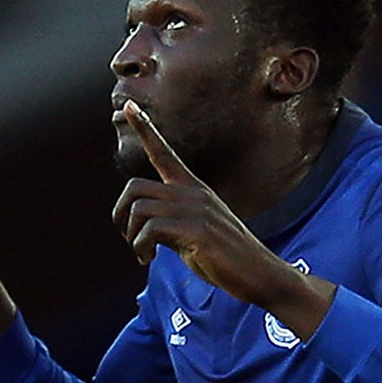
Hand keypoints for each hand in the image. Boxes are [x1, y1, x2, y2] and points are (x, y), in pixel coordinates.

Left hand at [111, 102, 331, 336]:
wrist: (260, 275)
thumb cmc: (227, 260)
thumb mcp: (195, 234)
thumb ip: (171, 222)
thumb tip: (143, 226)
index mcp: (194, 190)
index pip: (164, 153)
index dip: (145, 130)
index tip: (129, 106)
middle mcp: (194, 194)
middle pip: (135, 187)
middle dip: (121, 215)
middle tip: (130, 239)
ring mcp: (197, 211)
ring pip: (139, 209)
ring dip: (131, 236)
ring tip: (143, 253)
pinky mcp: (198, 231)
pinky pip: (150, 230)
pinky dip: (141, 246)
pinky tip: (149, 259)